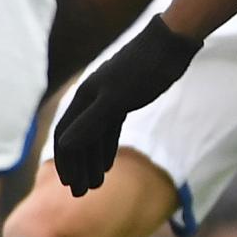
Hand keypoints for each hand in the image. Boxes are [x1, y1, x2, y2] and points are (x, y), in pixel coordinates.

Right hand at [52, 16, 200, 194]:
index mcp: (84, 97)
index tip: (69, 186)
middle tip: (83, 194)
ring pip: (95, 135)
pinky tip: (108, 165)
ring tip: (95, 185)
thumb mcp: (117, 99)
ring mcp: (107, 98)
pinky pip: (109, 128)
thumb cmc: (144, 69)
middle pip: (78, 138)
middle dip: (79, 166)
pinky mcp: (124, 98)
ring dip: (93, 160)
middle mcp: (91, 98)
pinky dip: (107, 147)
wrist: (172, 43)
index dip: (66, 162)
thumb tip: (65, 145)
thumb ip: (91, 123)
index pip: (66, 135)